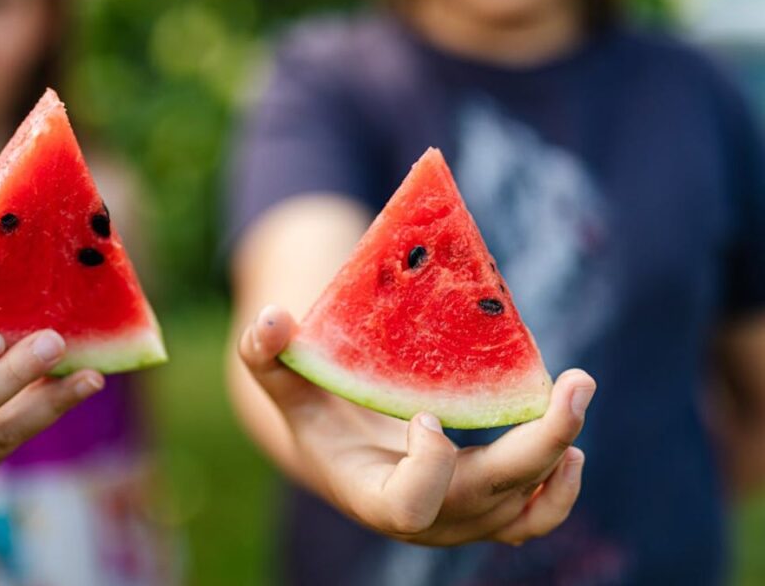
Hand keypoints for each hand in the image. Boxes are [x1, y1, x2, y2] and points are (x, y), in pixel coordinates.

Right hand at [239, 305, 594, 545]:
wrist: (346, 457)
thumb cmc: (316, 416)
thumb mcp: (286, 387)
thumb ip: (266, 356)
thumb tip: (271, 318)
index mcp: (372, 495)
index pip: (410, 506)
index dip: (427, 466)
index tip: (426, 414)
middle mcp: (425, 521)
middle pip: (491, 498)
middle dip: (539, 443)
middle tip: (575, 382)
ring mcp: (462, 523)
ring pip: (526, 508)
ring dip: (559, 457)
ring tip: (574, 397)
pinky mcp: (489, 513)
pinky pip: (537, 518)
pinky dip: (561, 487)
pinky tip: (571, 447)